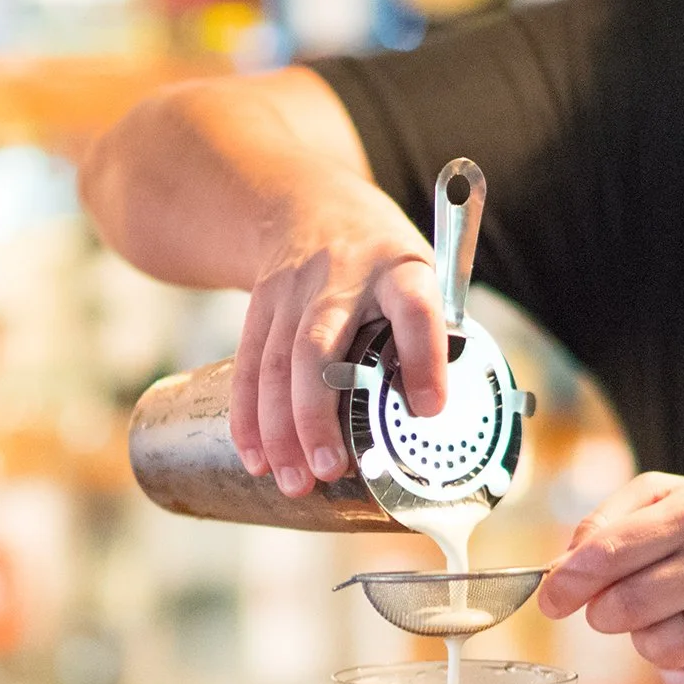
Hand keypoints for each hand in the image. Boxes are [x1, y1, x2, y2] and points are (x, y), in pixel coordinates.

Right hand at [232, 182, 448, 495]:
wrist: (309, 201)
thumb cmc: (381, 259)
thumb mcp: (422, 276)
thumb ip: (433, 338)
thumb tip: (438, 422)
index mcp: (399, 269)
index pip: (414, 309)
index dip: (424, 357)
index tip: (430, 409)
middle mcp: (340, 277)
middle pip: (319, 346)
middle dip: (319, 413)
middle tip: (330, 467)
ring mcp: (292, 291)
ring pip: (275, 363)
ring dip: (281, 429)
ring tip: (296, 482)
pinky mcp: (258, 306)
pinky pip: (246, 366)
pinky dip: (248, 417)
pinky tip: (257, 458)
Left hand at [539, 473, 683, 683]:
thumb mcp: (670, 498)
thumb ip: (608, 521)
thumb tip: (562, 567)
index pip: (609, 552)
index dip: (567, 582)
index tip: (552, 599)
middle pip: (627, 607)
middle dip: (606, 614)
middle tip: (617, 606)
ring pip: (658, 651)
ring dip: (647, 643)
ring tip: (668, 620)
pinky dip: (680, 674)